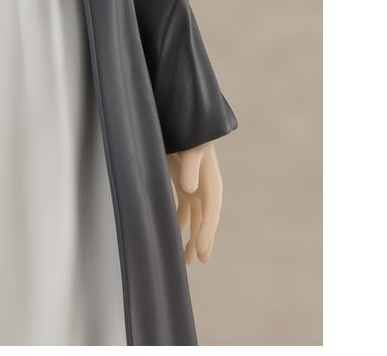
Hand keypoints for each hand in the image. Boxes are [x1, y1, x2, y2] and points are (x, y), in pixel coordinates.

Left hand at [166, 140, 222, 264]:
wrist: (185, 125)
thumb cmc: (191, 136)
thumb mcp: (192, 148)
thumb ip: (190, 165)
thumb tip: (189, 189)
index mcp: (212, 183)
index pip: (211, 212)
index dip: (207, 231)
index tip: (201, 250)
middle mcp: (206, 190)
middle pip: (206, 221)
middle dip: (203, 240)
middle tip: (200, 260)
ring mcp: (195, 190)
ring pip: (195, 220)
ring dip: (191, 238)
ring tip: (187, 260)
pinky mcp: (183, 187)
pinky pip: (184, 211)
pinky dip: (180, 224)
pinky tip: (173, 237)